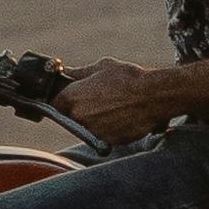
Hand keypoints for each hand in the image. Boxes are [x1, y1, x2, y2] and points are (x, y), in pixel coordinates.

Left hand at [59, 55, 179, 143]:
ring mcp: (92, 131)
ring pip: (89, 127)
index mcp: (72, 97)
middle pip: (72, 116)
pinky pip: (104, 135)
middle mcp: (78, 117)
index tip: (72, 97)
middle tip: (101, 99)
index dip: (64, 100)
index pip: (55, 103)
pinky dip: (110, 129)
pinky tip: (123, 116)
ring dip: (97, 120)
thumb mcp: (102, 67)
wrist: (153, 96)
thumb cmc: (128, 78)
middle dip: (82, 109)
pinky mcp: (107, 141)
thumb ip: (80, 73)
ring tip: (115, 106)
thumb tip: (68, 72)